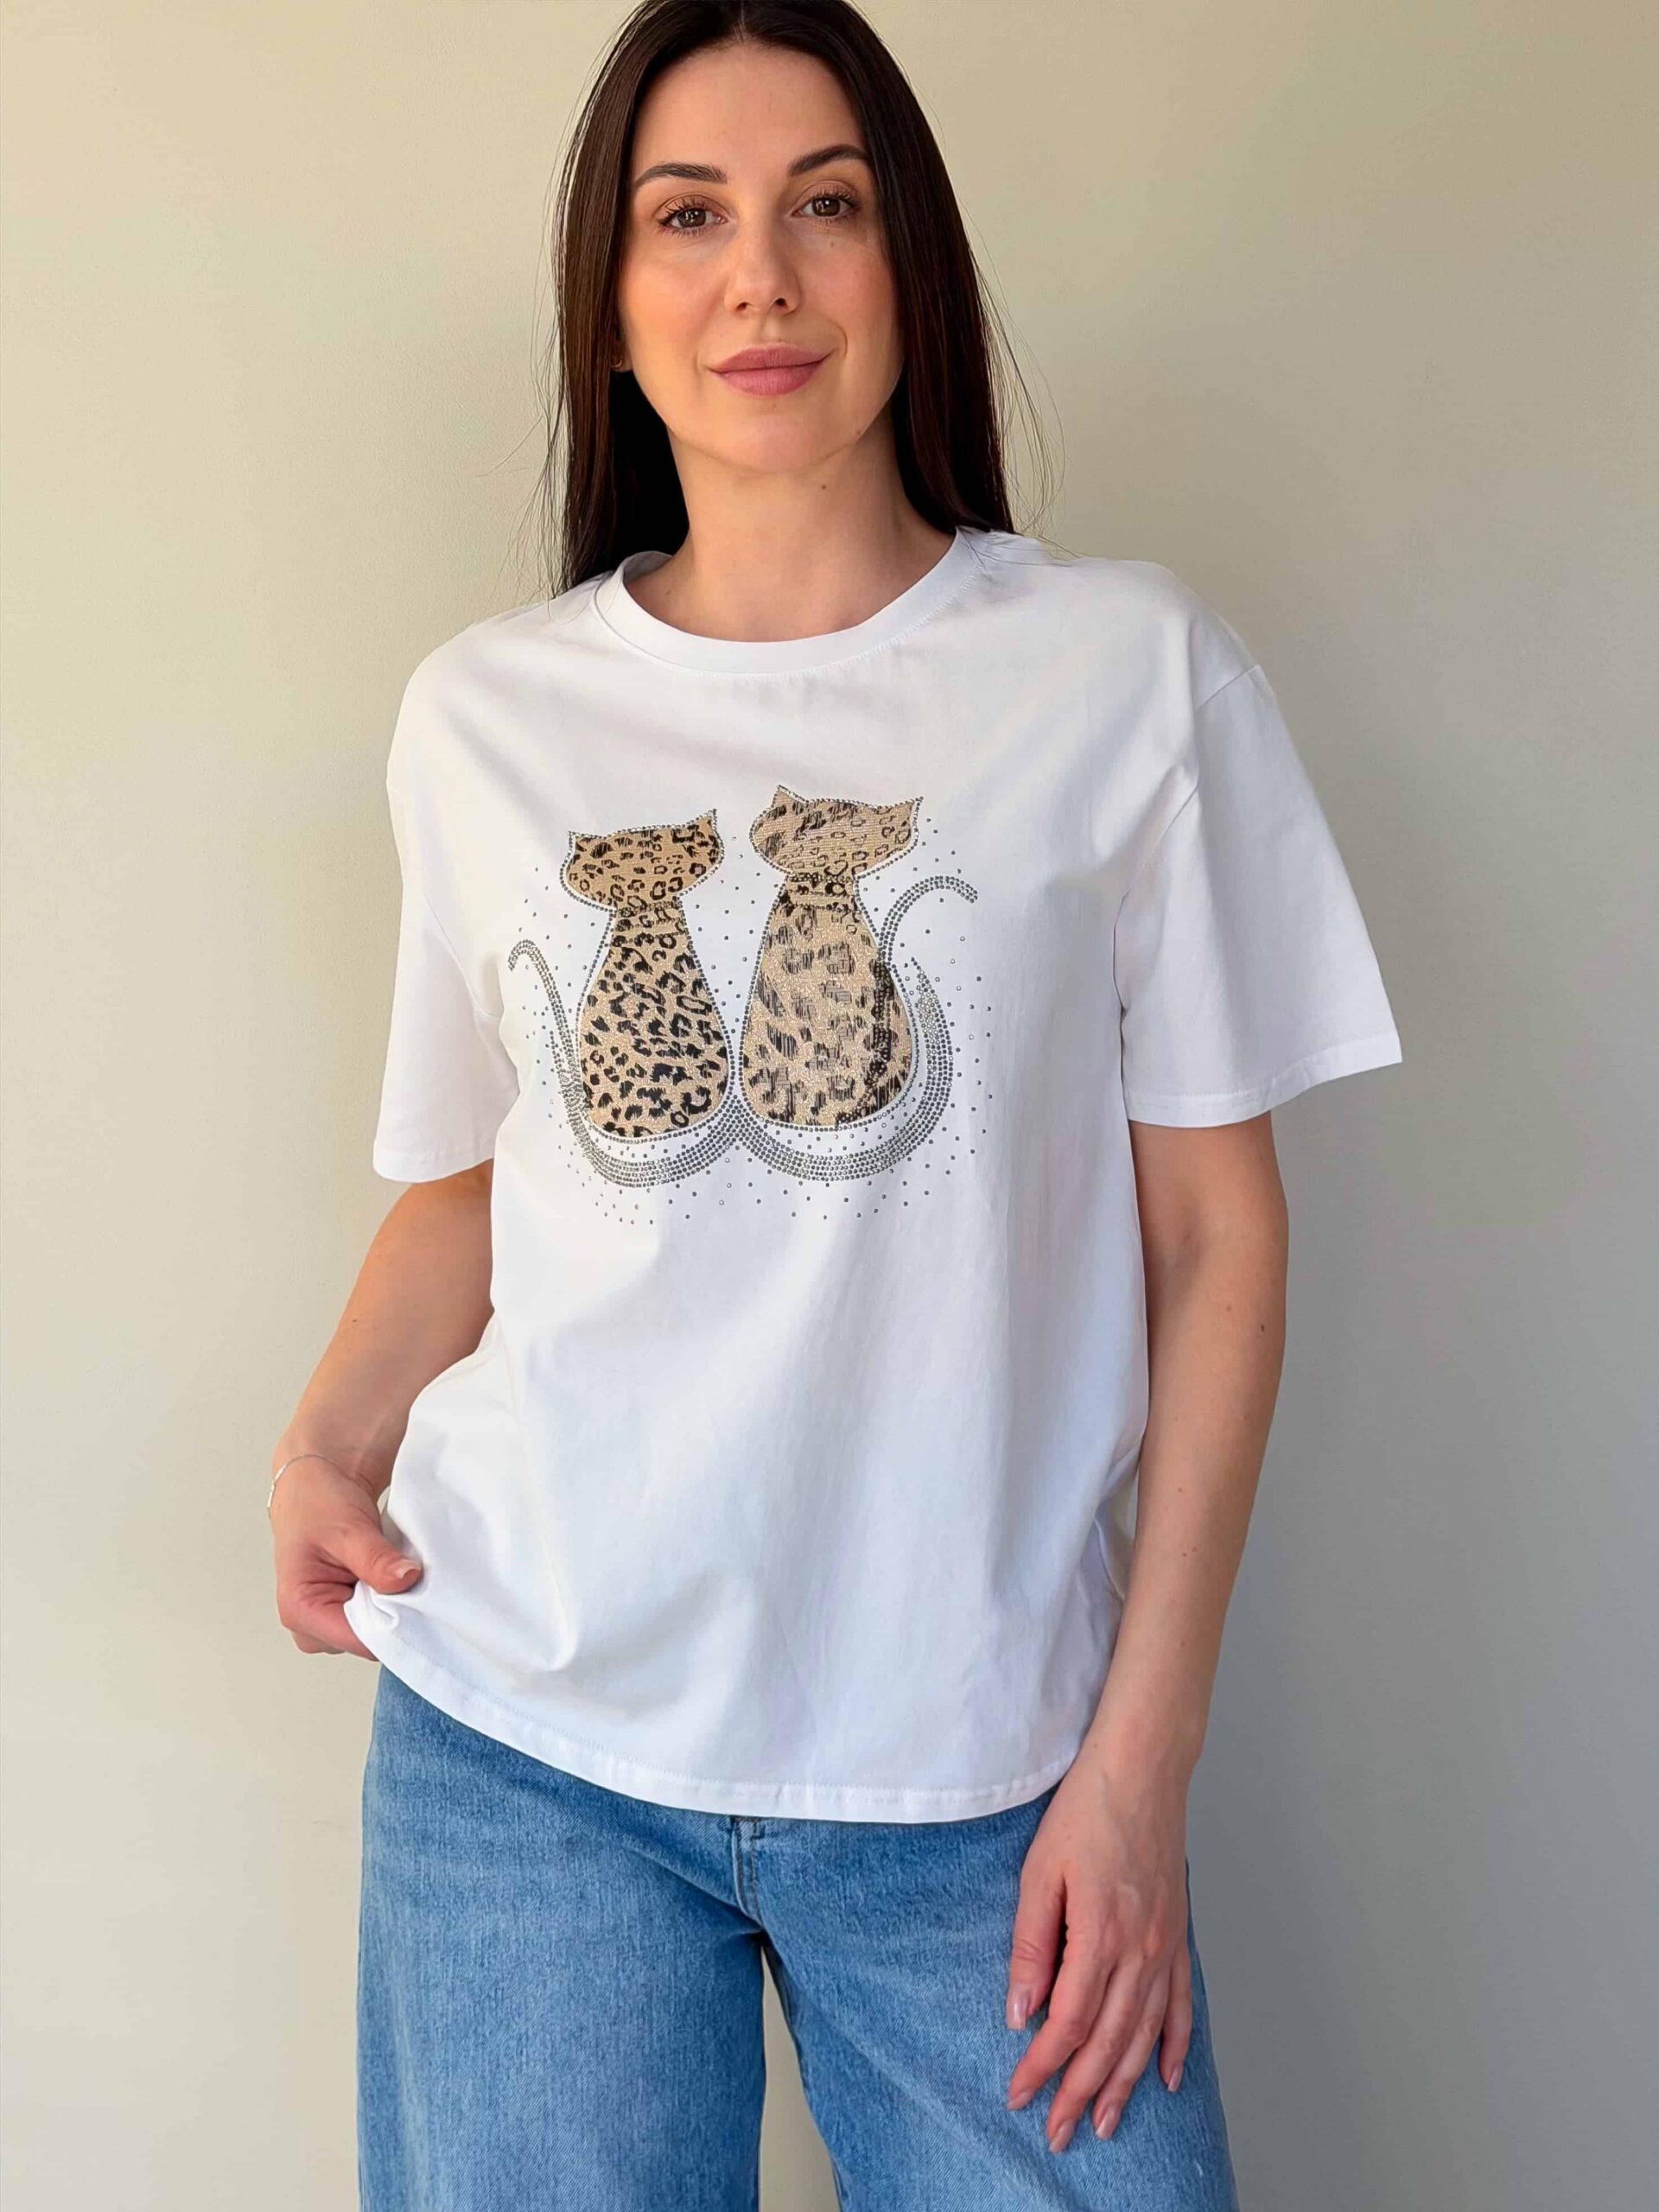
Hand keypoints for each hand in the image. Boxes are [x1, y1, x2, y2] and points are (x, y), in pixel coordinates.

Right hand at [268, 1454, 418, 1657]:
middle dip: (393, 1614)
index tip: (420, 1599)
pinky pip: (374, 1619)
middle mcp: (309, 1626)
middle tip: (412, 1579)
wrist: (314, 1486)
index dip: (392, 1625)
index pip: (357, 1640)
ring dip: (392, 1606)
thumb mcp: (348, 1528)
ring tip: (397, 1572)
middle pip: (366, 1641)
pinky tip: (393, 1578)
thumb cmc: (316, 1504)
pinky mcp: (342, 1613)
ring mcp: (326, 1621)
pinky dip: (389, 1600)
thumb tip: (406, 1580)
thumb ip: (376, 1559)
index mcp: (299, 1610)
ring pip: (373, 1632)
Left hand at [1003, 1754, 1191, 2151]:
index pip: (1069, 2023)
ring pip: (1145, 2034)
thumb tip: (1020, 2012)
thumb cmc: (1086, 1811)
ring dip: (1123, 2085)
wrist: (1142, 1768)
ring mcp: (1164, 1945)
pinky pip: (1180, 2003)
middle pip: (1108, 2042)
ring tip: (1105, 2123)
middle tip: (1057, 2133)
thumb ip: (1030, 1946)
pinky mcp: (1177, 1933)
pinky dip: (1175, 2045)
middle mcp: (1139, 1951)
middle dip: (1079, 2093)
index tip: (1019, 2094)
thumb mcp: (1040, 1872)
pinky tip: (1167, 2078)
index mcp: (1100, 1935)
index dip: (1043, 2066)